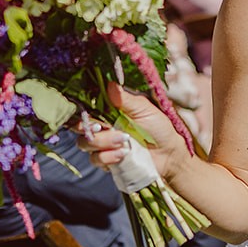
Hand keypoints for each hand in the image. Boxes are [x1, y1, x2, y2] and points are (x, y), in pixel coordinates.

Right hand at [77, 83, 193, 177]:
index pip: (85, 107)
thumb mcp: (144, 109)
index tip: (86, 110)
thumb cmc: (158, 127)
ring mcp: (103, 145)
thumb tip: (109, 84)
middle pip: (78, 125)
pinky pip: (96, 159)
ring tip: (123, 141)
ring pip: (85, 143)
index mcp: (108, 110)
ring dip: (102, 142)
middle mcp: (102, 126)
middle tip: (101, 127)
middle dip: (87, 127)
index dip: (80, 108)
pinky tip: (123, 154)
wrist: (168, 154)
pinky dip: (108, 157)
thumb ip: (125, 99)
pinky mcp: (106, 161)